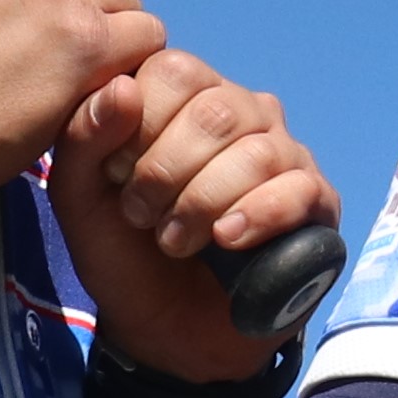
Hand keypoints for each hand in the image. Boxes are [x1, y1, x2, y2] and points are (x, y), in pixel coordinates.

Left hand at [53, 51, 343, 374]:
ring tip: (175, 240)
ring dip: (203, 202)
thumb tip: (121, 88)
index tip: (116, 175)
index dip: (140, 123)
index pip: (174, 69)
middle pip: (215, 110)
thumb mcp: (80, 197)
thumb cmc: (123, 251)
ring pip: (256, 151)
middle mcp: (242, 112)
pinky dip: (256, 216)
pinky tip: (226, 241)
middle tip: (141, 216)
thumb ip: (81, 139)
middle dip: (166, 170)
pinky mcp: (317, 201)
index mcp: (186, 97)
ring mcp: (285, 153)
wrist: (165, 329)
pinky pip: (298, 190)